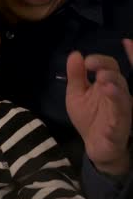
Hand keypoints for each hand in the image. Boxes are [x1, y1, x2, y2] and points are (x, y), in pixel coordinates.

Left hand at [66, 41, 131, 174]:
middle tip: (98, 71)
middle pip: (118, 79)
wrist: (94, 144)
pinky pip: (121, 119)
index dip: (101, 62)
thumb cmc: (89, 116)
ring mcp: (120, 111)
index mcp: (108, 84)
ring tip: (105, 83)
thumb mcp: (77, 94)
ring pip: (122, 98)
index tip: (87, 61)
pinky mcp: (119, 127)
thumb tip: (75, 54)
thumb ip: (76, 75)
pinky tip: (111, 108)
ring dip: (115, 90)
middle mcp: (118, 94)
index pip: (109, 67)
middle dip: (109, 72)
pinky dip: (118, 114)